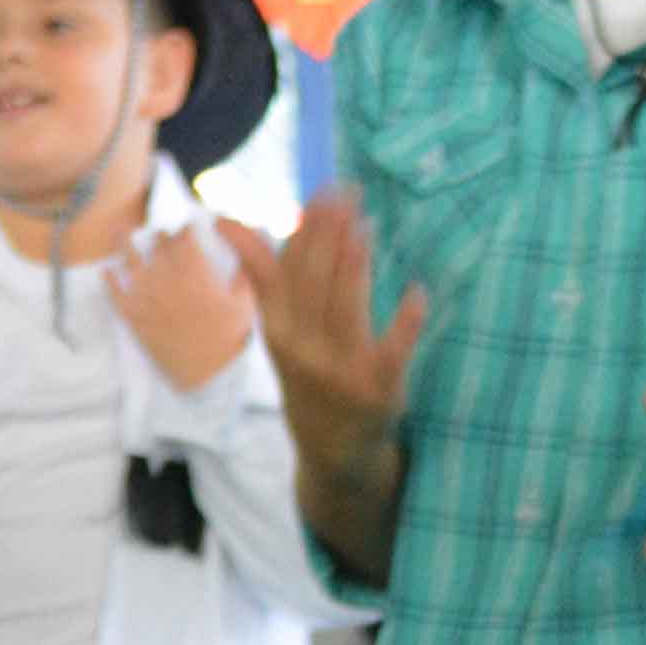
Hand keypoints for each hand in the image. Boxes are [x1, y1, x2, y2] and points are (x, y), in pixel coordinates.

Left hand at [115, 216, 256, 396]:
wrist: (207, 375)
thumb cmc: (229, 339)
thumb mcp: (245, 300)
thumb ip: (241, 272)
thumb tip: (238, 254)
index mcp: (196, 270)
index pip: (185, 235)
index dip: (185, 228)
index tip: (186, 228)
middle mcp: (168, 277)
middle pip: (157, 243)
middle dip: (161, 236)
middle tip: (161, 237)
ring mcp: (147, 296)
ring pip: (129, 259)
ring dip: (125, 242)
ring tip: (121, 232)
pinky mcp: (133, 317)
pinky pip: (113, 292)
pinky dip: (109, 279)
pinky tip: (107, 270)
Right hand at [225, 196, 425, 476]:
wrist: (333, 452)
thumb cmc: (309, 377)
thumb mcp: (278, 331)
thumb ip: (264, 278)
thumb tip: (228, 222)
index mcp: (278, 331)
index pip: (283, 272)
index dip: (301, 230)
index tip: (320, 192)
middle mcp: (303, 350)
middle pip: (313, 282)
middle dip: (329, 234)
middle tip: (348, 192)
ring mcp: (341, 370)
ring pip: (344, 307)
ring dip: (353, 264)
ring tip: (364, 225)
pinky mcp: (379, 387)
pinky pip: (392, 350)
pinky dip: (405, 321)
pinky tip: (416, 291)